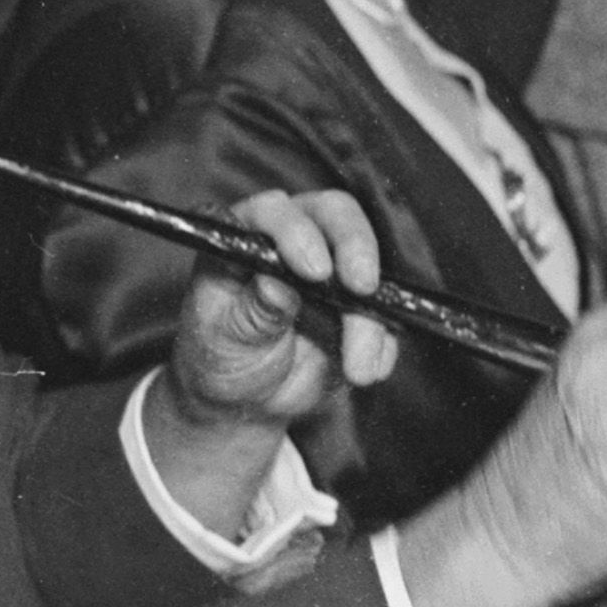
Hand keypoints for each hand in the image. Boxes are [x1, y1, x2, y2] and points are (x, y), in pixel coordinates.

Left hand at [166, 187, 396, 432]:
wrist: (245, 395)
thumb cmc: (221, 354)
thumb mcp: (224, 339)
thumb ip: (250, 312)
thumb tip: (275, 285)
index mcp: (248, 234)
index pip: (275, 211)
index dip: (298, 233)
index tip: (316, 271)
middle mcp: (294, 237)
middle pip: (336, 216)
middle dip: (355, 248)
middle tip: (362, 288)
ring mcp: (333, 266)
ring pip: (367, 267)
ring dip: (371, 317)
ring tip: (358, 369)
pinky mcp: (361, 302)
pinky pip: (386, 313)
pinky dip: (383, 342)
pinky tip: (368, 371)